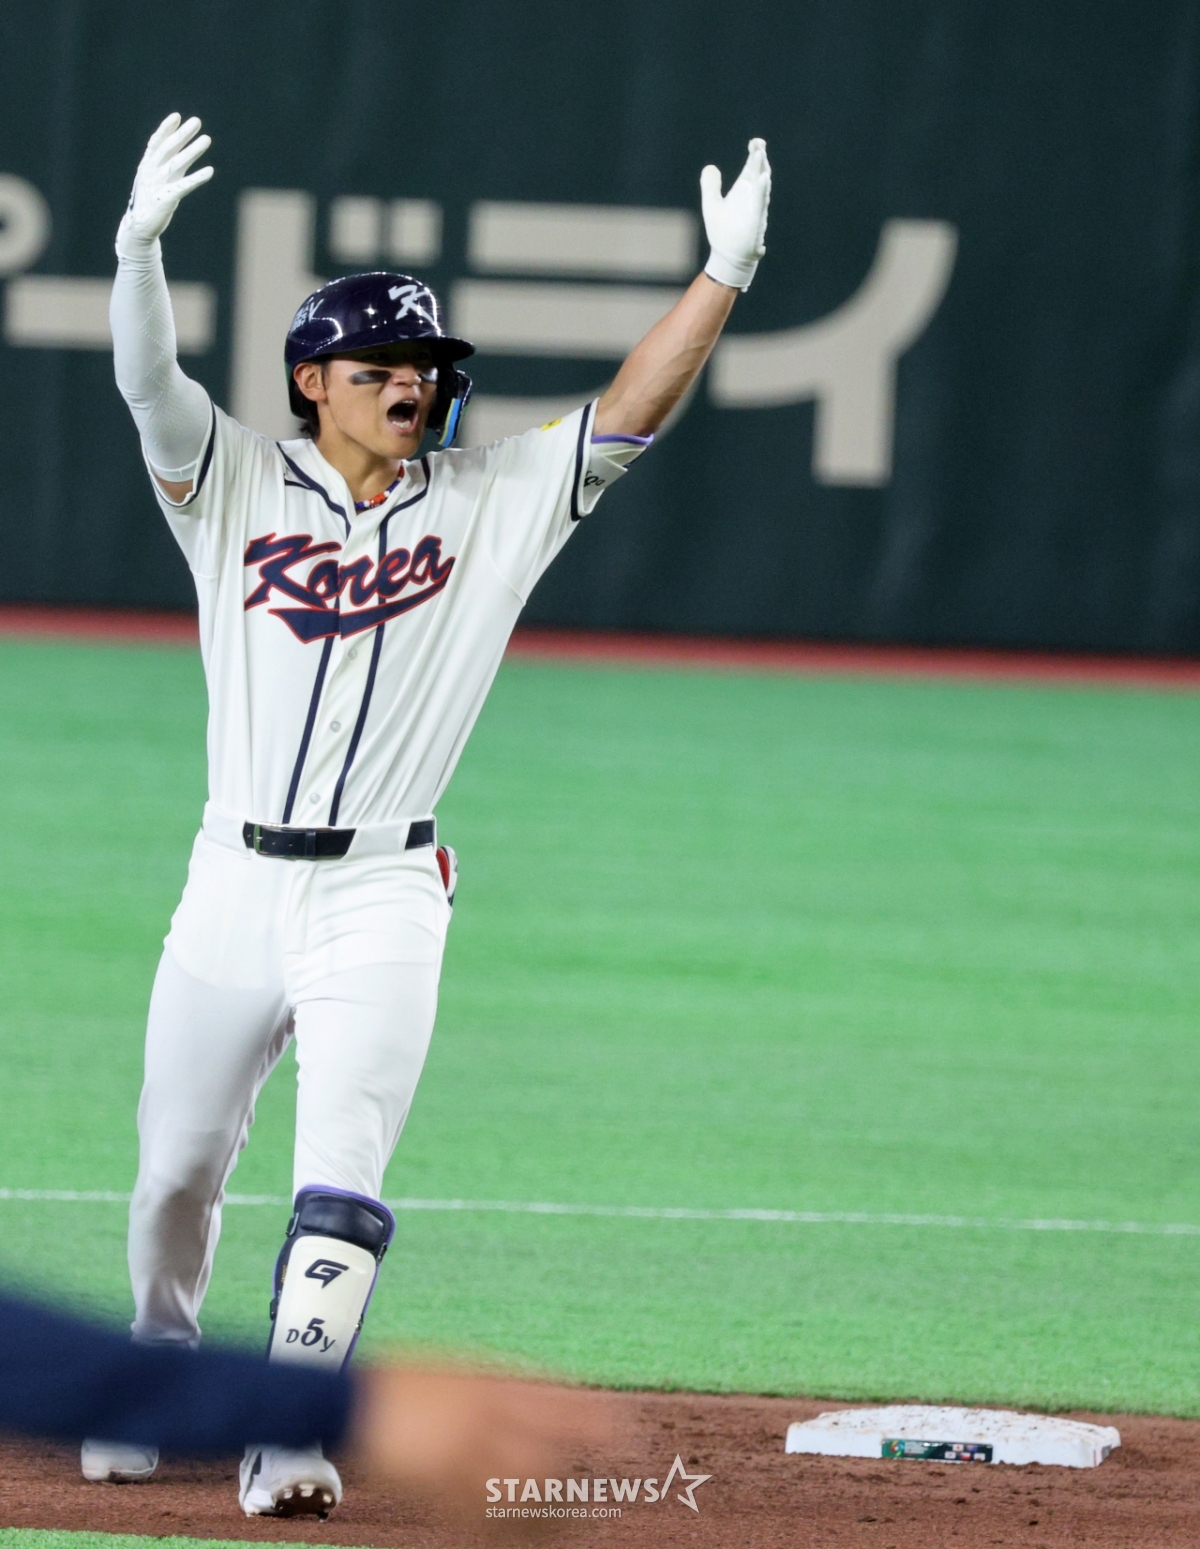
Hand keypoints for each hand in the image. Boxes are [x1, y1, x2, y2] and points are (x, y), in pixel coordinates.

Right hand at [116, 113, 212, 257]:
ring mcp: (157, 185)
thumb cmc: (151, 202)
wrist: (139, 228)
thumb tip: (183, 151)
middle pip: (168, 149)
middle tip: (197, 122)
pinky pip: (184, 186)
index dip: (166, 129)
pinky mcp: (166, 199)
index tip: (177, 117)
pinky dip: (197, 178)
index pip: (156, 143)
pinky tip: (209, 171)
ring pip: (177, 163)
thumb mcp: (158, 181)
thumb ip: (169, 166)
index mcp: (147, 166)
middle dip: (183, 134)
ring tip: (207, 139)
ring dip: (192, 150)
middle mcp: (151, 172)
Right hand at [349, 1360, 615, 1530]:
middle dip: (581, 1476)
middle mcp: (485, 1419)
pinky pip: (489, 1521)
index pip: (562, 1402)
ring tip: (570, 1520)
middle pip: (550, 1455)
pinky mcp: (441, 1493)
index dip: (599, 1422)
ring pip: (526, 1495)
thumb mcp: (466, 1370)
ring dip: (553, 1511)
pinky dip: (514, 1533)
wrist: (352, 1403)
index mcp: (493, 1383)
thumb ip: (506, 1388)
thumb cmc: (409, 1382)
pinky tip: (526, 1537)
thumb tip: (552, 1403)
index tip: (629, 1434)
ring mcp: (463, 1457)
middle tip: (605, 1491)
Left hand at [700, 137, 770, 291]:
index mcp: (743, 191)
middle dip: (759, 158)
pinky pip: (760, 203)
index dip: (754, 154)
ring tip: (760, 154)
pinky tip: (763, 179)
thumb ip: (710, 186)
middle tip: (758, 143)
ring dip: (761, 169)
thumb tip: (711, 167)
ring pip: (762, 185)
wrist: (728, 257)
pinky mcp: (756, 221)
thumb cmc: (723, 233)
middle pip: (759, 172)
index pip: (751, 168)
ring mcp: (755, 208)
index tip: (754, 142)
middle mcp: (752, 197)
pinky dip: (762, 191)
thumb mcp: (711, 205)